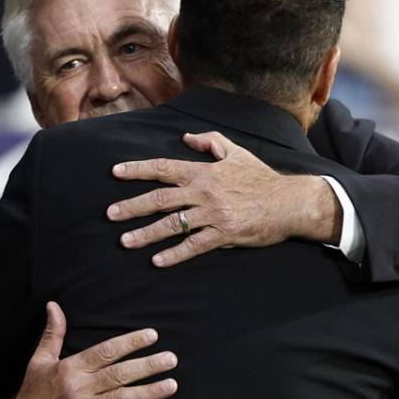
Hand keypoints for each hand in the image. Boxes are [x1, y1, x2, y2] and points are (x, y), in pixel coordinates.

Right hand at [0, 302, 177, 398]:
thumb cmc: (32, 396)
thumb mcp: (39, 362)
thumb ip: (52, 334)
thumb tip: (54, 305)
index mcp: (69, 369)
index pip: (105, 351)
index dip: (130, 342)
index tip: (152, 336)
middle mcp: (78, 389)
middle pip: (119, 374)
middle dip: (147, 365)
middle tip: (171, 359)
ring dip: (149, 392)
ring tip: (171, 384)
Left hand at [107, 131, 340, 266]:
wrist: (288, 202)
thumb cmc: (261, 177)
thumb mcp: (236, 153)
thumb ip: (210, 142)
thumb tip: (186, 137)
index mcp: (204, 171)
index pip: (164, 167)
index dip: (138, 169)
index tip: (116, 172)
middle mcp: (204, 192)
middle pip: (160, 198)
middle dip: (132, 207)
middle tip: (110, 214)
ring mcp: (213, 214)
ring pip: (173, 224)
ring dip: (146, 234)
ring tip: (126, 241)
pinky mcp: (223, 234)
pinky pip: (194, 245)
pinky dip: (175, 254)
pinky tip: (157, 261)